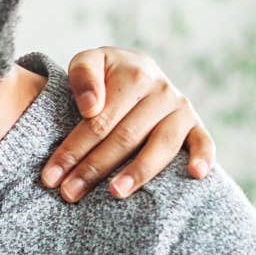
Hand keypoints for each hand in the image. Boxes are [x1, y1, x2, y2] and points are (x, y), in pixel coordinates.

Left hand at [42, 47, 213, 202]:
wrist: (135, 69)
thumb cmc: (104, 74)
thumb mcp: (88, 61)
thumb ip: (82, 75)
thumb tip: (91, 107)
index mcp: (134, 75)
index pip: (98, 121)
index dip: (72, 150)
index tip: (50, 177)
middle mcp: (162, 92)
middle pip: (124, 138)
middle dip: (93, 168)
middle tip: (69, 193)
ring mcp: (181, 110)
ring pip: (160, 146)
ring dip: (138, 172)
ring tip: (115, 193)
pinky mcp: (196, 124)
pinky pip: (204, 141)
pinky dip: (204, 157)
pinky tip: (195, 175)